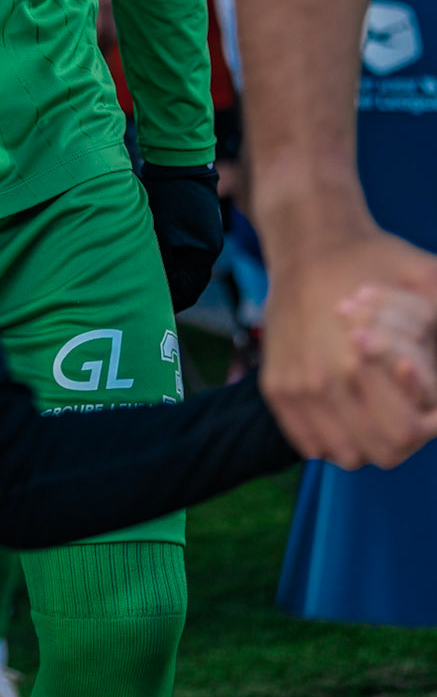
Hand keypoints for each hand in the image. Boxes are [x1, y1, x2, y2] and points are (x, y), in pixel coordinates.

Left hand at [141, 163, 224, 312]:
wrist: (178, 159)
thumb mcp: (162, 231)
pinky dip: (166, 258)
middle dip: (168, 290)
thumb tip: (153, 283)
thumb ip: (160, 259)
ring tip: (143, 279)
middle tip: (144, 297)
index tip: (151, 306)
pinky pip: (180, 252)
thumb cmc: (169, 194)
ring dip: (166, 273)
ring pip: (182, 267)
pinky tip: (148, 257)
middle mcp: (207, 248)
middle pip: (188, 281)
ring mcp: (201, 236)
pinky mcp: (191, 226)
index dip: (171, 301)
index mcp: (205, 252)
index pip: (190, 291)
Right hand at [260, 223, 436, 467]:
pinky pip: (309, 444)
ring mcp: (297, 385)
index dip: (427, 425)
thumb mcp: (426, 277)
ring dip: (366, 441)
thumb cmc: (373, 260)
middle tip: (407, 413)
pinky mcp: (276, 386)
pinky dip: (330, 438)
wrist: (308, 242)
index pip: (407, 434)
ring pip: (344, 454)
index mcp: (362, 358)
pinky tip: (345, 410)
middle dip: (403, 436)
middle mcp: (325, 378)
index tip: (429, 408)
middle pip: (381, 451)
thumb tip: (436, 352)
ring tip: (376, 412)